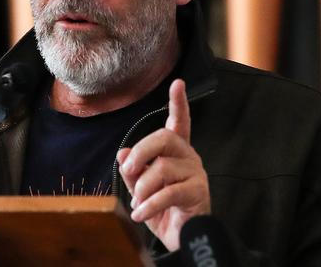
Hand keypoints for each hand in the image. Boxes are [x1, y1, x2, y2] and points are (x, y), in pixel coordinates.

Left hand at [117, 79, 210, 250]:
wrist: (181, 237)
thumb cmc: (162, 208)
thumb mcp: (140, 188)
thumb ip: (132, 170)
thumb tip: (123, 152)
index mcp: (175, 151)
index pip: (178, 122)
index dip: (178, 103)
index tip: (178, 83)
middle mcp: (188, 156)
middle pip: (163, 138)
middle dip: (140, 152)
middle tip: (128, 170)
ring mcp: (195, 173)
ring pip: (161, 168)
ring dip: (141, 188)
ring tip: (137, 203)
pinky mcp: (197, 192)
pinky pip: (167, 193)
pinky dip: (148, 205)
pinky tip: (139, 214)